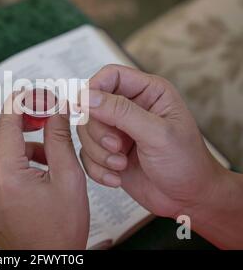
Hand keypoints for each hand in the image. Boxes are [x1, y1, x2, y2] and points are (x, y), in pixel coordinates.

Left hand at [0, 94, 88, 248]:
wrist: (46, 264)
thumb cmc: (59, 232)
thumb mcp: (69, 180)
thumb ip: (59, 139)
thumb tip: (57, 110)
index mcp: (6, 176)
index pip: (7, 122)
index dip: (21, 101)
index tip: (32, 92)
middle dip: (19, 120)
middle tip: (43, 117)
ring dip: (16, 140)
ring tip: (46, 151)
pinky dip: (9, 157)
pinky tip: (33, 167)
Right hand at [77, 64, 226, 218]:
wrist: (188, 199)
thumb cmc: (186, 162)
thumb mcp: (157, 133)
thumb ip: (121, 112)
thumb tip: (87, 96)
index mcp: (148, 92)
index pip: (110, 75)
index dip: (94, 88)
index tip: (86, 108)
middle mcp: (130, 108)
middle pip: (92, 105)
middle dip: (99, 131)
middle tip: (118, 147)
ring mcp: (117, 131)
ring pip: (86, 131)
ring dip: (99, 152)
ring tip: (121, 164)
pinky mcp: (108, 152)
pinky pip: (86, 154)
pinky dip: (97, 168)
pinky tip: (116, 176)